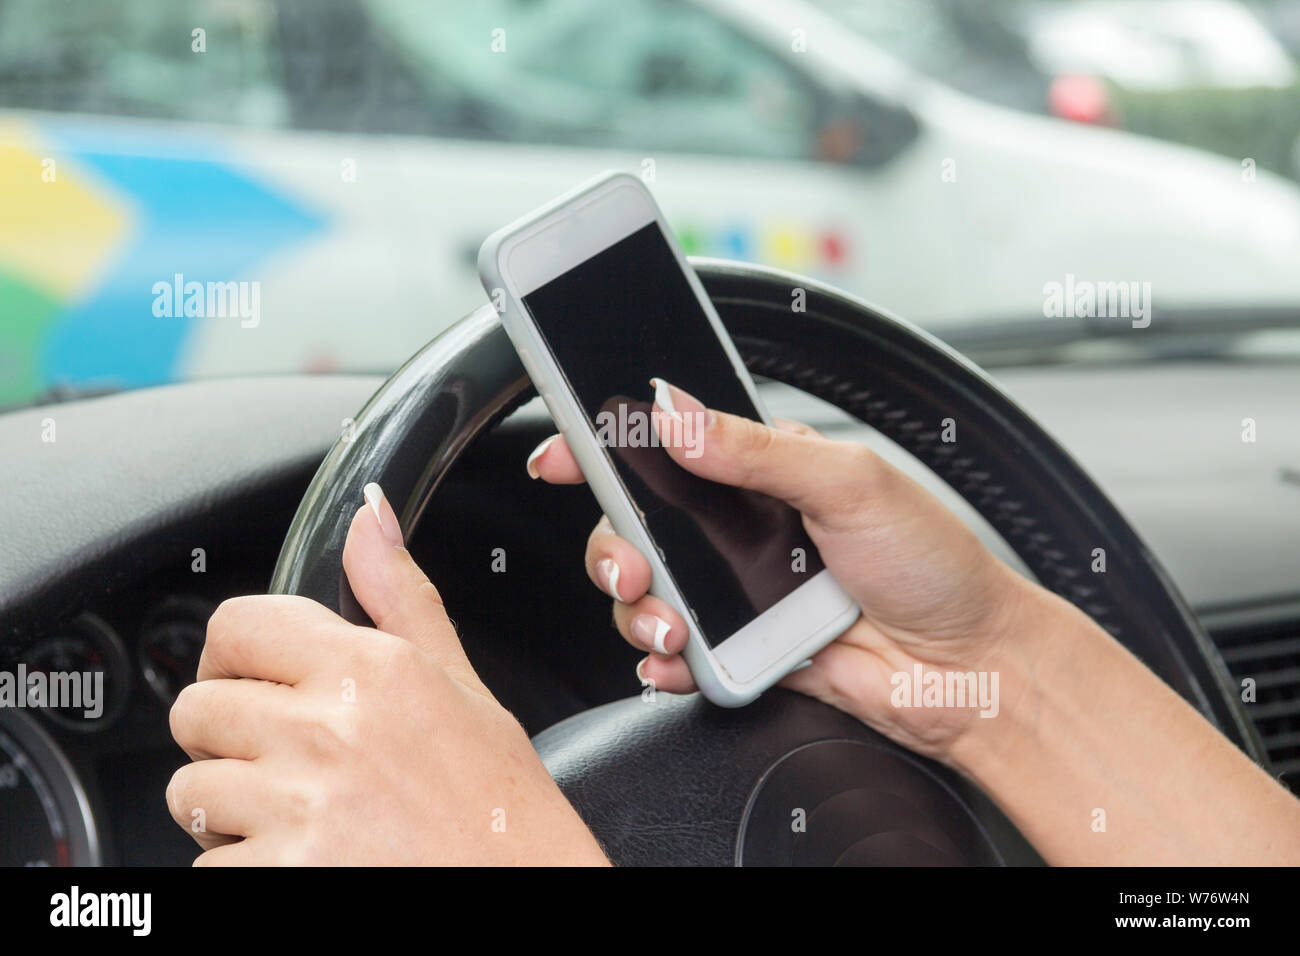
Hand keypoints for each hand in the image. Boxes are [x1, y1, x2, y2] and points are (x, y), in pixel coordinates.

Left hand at [166, 484, 607, 865]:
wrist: (521, 896)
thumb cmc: (500, 807)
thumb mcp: (463, 686)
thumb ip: (402, 597)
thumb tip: (369, 516)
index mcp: (369, 670)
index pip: (237, 624)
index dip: (236, 653)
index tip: (253, 677)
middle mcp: (325, 732)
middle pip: (196, 709)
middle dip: (227, 734)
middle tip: (286, 757)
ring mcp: (296, 810)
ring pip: (190, 792)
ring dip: (230, 806)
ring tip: (301, 815)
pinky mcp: (278, 877)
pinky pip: (209, 865)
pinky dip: (245, 867)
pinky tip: (308, 858)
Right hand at [530, 379, 1031, 761]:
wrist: (970, 667)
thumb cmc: (931, 563)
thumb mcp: (850, 483)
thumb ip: (757, 451)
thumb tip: (675, 416)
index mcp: (763, 470)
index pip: (666, 445)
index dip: (604, 445)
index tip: (562, 456)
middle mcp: (739, 528)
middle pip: (634, 526)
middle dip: (612, 547)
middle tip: (634, 567)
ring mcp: (736, 592)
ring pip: (644, 595)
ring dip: (637, 612)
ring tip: (673, 627)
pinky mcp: (740, 650)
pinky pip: (673, 657)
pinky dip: (659, 665)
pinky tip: (675, 664)